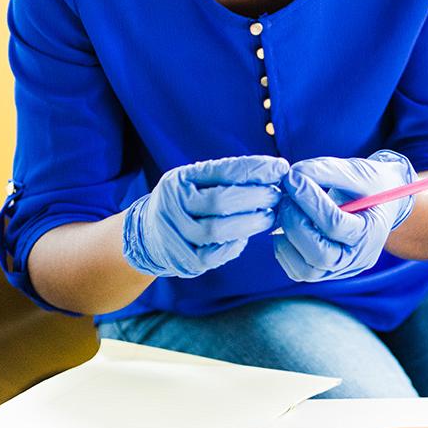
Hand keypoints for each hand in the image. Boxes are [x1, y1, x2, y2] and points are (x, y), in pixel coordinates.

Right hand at [121, 155, 287, 277]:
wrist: (147, 236)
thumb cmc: (187, 204)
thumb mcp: (197, 182)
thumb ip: (229, 177)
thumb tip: (276, 171)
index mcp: (180, 179)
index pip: (222, 171)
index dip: (255, 169)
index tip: (280, 168)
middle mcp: (172, 203)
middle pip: (220, 201)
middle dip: (256, 197)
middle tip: (277, 196)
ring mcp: (174, 232)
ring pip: (217, 230)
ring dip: (250, 223)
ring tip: (269, 217)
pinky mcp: (181, 258)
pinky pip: (214, 255)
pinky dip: (234, 246)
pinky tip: (244, 238)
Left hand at [273, 151, 415, 281]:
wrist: (379, 204)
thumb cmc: (371, 186)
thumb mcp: (358, 172)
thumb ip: (328, 171)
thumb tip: (293, 176)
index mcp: (372, 233)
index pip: (335, 224)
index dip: (309, 200)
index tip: (293, 178)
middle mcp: (358, 258)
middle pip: (320, 255)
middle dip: (295, 225)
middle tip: (285, 198)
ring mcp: (341, 269)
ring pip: (305, 269)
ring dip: (287, 239)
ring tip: (286, 211)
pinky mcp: (325, 272)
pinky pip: (297, 271)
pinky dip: (284, 249)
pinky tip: (287, 225)